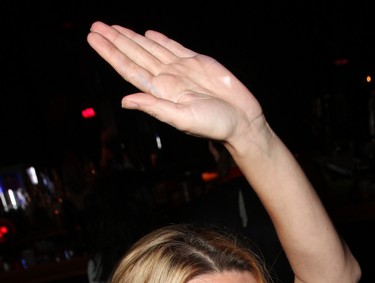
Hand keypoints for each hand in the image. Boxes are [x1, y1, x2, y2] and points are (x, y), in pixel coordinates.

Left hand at [87, 22, 263, 145]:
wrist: (243, 121)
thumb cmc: (215, 125)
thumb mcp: (182, 119)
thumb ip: (154, 108)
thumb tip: (125, 100)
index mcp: (161, 92)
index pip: (129, 69)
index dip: (111, 54)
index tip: (94, 39)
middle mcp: (168, 79)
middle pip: (135, 55)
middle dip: (115, 41)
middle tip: (96, 26)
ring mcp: (182, 70)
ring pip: (150, 49)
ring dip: (131, 38)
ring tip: (113, 27)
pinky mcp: (198, 63)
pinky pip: (173, 48)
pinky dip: (160, 40)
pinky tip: (147, 34)